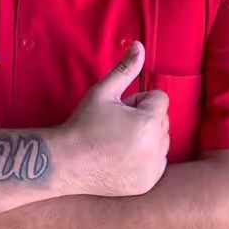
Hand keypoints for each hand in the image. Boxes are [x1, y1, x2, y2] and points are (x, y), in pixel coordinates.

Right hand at [63, 41, 169, 197]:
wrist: (66, 162)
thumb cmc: (83, 124)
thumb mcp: (103, 92)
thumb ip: (125, 69)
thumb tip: (139, 45)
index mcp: (148, 123)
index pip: (159, 99)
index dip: (138, 102)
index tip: (118, 112)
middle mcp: (155, 147)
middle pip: (162, 121)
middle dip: (144, 119)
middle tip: (115, 127)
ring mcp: (152, 169)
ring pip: (161, 142)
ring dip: (146, 139)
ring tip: (117, 143)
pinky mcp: (147, 183)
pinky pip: (157, 163)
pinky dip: (144, 160)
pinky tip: (121, 160)